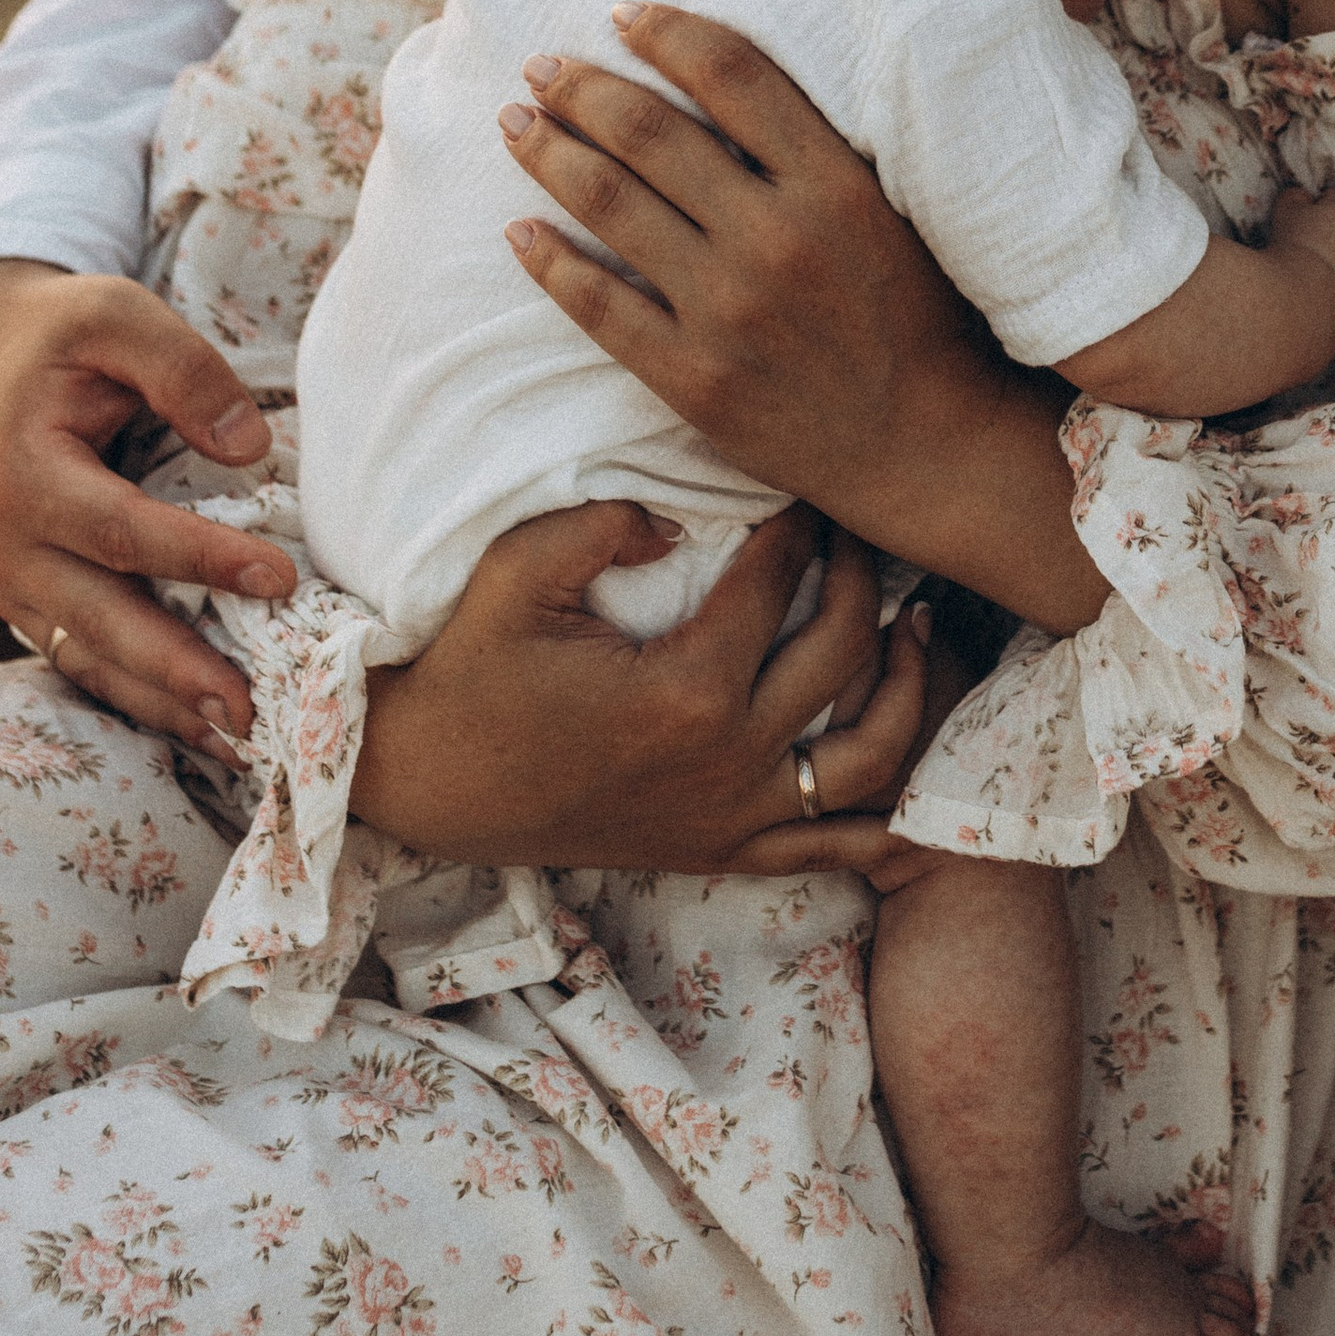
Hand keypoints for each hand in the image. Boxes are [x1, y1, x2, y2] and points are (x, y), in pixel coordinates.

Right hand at [0, 259, 293, 755]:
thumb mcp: (119, 314)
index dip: (201, 558)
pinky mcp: (29, 600)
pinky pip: (83, 658)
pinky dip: (138, 694)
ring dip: (162, 701)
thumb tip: (250, 446)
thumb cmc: (65, 332)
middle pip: (100, 619)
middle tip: (252, 706)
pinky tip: (198, 724)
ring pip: (90, 656)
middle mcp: (6, 542)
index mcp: (22, 472)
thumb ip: (184, 370)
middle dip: (178, 668)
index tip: (280, 577)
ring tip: (236, 736)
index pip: (121, 530)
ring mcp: (12, 581)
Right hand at [353, 497, 932, 869]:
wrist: (423, 784)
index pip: (779, 582)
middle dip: (860, 574)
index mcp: (685, 690)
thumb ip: (604, 522)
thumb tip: (682, 519)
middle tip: (852, 528)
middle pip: (842, 652)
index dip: (799, 522)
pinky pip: (834, 844)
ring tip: (910, 623)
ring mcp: (729, 817)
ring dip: (908, 686)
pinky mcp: (719, 852)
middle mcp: (727, 762)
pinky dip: (887, 808)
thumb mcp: (514, 572)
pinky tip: (909, 754)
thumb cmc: (465, 671)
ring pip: (872, 757)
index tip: (800, 483)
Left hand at [496, 9, 1077, 590]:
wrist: (927, 444)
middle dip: (582, 88)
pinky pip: (600, 306)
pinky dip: (550, 263)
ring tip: (516, 124)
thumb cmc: (918, 317)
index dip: (668, 32)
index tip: (623, 13)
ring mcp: (729, 311)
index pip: (733, 74)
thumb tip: (723, 80)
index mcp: (834, 184)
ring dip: (551, 154)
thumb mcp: (891, 212)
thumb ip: (817, 152)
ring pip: (612, 206)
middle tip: (540, 63)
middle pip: (651, 133)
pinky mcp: (694, 377)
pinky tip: (517, 231)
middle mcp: (775, 237)